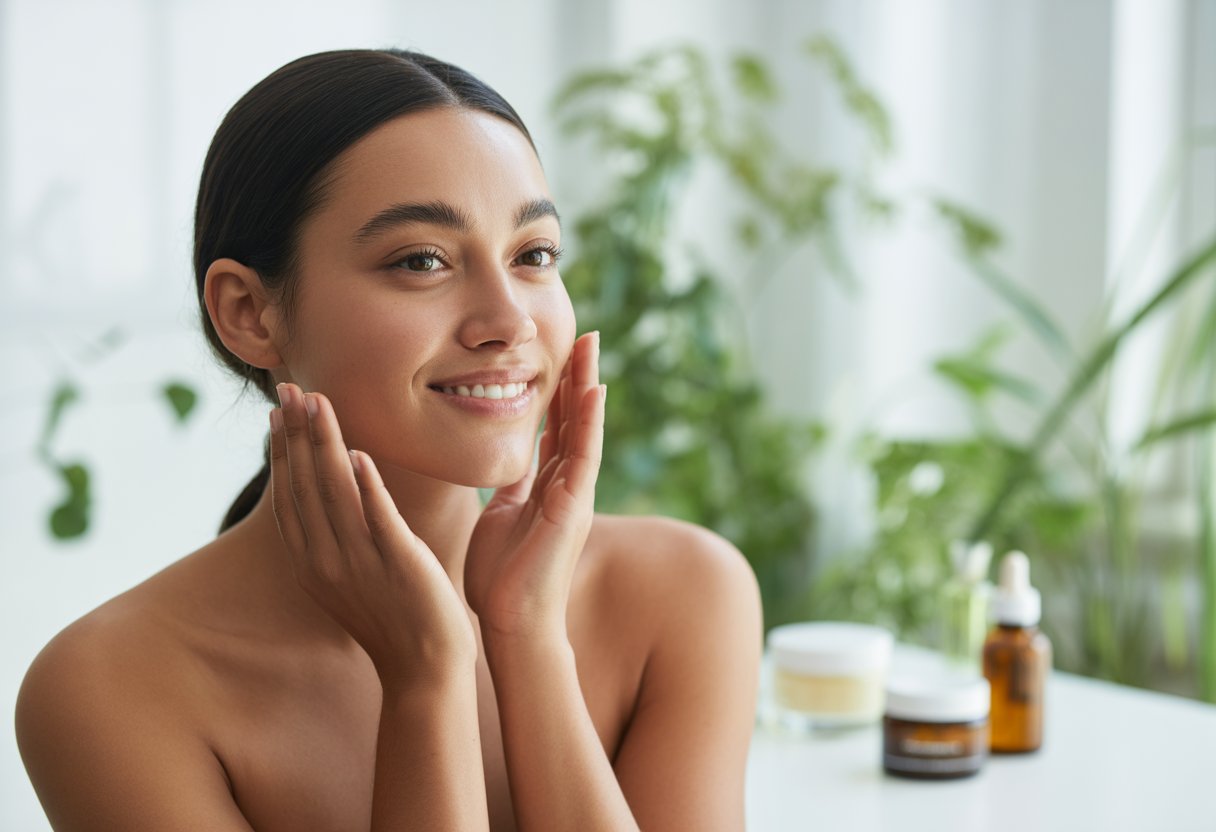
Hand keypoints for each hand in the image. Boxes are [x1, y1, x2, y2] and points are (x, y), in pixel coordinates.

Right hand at [269, 383, 475, 687]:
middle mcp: (328, 560)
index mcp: (313, 562)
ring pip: (336, 494)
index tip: (279, 411)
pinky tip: (361, 455)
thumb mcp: (351, 576)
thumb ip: (338, 537)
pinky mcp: (398, 565)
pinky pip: (379, 520)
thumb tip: (335, 494)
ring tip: (319, 403)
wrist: (424, 668)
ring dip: (326, 445)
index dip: (283, 450)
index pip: (290, 495)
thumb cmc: (394, 618)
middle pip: (305, 485)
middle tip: (289, 388)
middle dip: (297, 433)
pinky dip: (369, 487)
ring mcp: (361, 563)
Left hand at [464, 332, 605, 641]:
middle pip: (574, 418)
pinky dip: (588, 422)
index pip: (556, 426)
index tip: (560, 353)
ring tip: (590, 346)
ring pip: (583, 428)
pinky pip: (583, 456)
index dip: (559, 390)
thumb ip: (510, 488)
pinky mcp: (572, 508)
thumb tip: (505, 467)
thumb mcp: (501, 516)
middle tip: (584, 334)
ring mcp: (573, 494)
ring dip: (586, 385)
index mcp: (546, 485)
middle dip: (577, 376)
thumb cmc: (502, 577)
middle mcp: (566, 484)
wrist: (512, 622)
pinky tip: (592, 390)